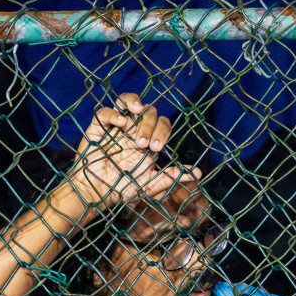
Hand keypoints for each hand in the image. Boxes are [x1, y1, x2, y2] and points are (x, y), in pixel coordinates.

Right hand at [67, 95, 185, 210]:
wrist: (98, 193)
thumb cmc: (123, 189)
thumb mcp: (150, 185)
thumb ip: (171, 176)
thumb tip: (197, 173)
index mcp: (149, 140)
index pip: (162, 124)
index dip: (163, 131)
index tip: (156, 148)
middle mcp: (134, 130)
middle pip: (149, 113)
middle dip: (150, 125)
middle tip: (144, 144)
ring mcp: (116, 127)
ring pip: (127, 101)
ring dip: (134, 102)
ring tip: (137, 111)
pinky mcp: (98, 127)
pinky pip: (105, 112)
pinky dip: (113, 113)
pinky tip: (120, 122)